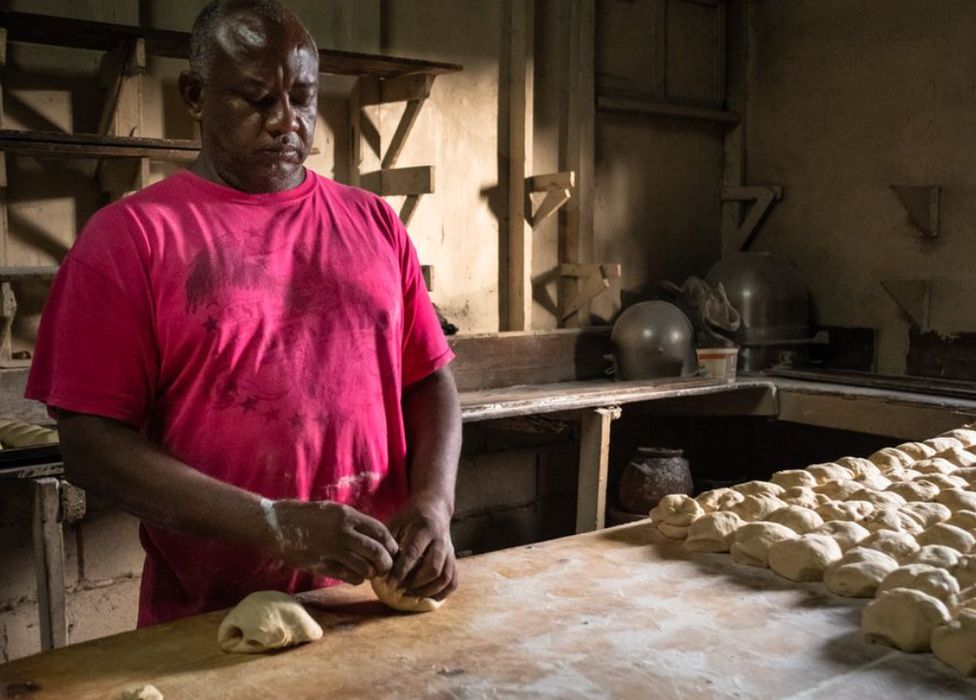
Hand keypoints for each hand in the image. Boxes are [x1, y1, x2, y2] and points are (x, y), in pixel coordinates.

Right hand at [270, 500, 397, 584]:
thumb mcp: (335, 510)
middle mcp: (343, 532)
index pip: (381, 532)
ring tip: (369, 572)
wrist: (278, 524)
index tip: (393, 551)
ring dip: (371, 573)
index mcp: (348, 516)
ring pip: (365, 568)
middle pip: (377, 552)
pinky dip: (357, 579)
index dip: (391, 544)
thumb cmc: (308, 516)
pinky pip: (349, 577)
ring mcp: (332, 550)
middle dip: (386, 562)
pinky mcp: (321, 565)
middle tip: (385, 567)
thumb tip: (377, 537)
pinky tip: (355, 576)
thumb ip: (355, 522)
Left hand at [386, 492, 457, 599]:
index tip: (389, 584)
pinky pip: (453, 581)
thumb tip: (380, 568)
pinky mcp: (454, 559)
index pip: (414, 553)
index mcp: (425, 528)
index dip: (401, 571)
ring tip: (411, 594)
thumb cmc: (411, 516)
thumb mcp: (397, 521)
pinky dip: (442, 592)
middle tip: (400, 589)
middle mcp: (441, 540)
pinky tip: (427, 596)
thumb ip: (389, 542)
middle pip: (433, 568)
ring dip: (428, 590)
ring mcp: (450, 550)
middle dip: (415, 584)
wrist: (435, 507)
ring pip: (445, 577)